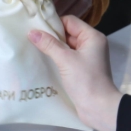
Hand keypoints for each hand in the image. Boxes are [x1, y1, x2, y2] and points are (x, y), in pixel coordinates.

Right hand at [28, 15, 121, 130]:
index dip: (54, 24)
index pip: (70, 21)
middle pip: (68, 33)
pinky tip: (43, 61)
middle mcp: (91, 44)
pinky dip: (57, 58)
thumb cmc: (85, 80)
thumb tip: (32, 32)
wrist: (99, 108)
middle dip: (51, 36)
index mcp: (92, 37)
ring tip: (34, 49)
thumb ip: (49, 44)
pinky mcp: (82, 69)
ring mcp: (87, 58)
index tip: (37, 29)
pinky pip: (67, 58)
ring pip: (67, 46)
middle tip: (32, 38)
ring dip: (53, 48)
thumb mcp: (65, 60)